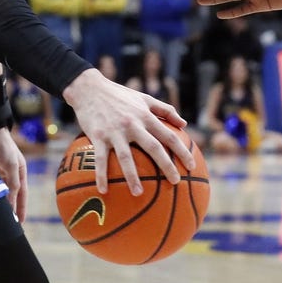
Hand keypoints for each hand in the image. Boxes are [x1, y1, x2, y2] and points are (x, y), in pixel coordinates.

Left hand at [0, 127, 27, 222]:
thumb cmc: (2, 145)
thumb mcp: (11, 165)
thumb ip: (13, 184)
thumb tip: (11, 202)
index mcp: (20, 171)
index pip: (21, 195)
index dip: (21, 208)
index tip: (20, 223)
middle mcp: (10, 173)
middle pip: (11, 194)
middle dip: (10, 208)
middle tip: (7, 224)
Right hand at [63, 69, 193, 195]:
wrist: (90, 89)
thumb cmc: (119, 95)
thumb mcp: (145, 98)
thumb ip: (165, 110)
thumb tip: (184, 124)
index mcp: (146, 116)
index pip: (168, 136)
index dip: (182, 151)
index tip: (191, 166)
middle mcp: (133, 124)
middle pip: (153, 148)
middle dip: (166, 165)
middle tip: (176, 182)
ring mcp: (115, 132)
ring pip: (126, 157)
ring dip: (132, 177)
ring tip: (139, 193)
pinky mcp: (98, 136)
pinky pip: (100, 159)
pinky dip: (101, 175)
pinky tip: (103, 191)